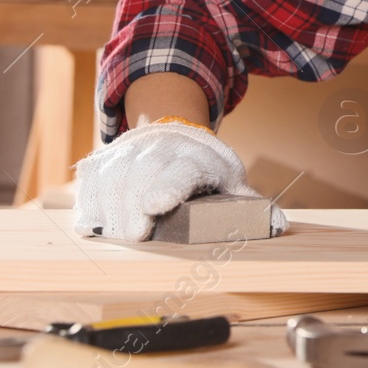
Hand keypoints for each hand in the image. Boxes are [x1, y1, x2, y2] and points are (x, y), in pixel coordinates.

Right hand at [73, 120, 287, 240]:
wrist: (174, 134)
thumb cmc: (205, 167)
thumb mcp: (231, 182)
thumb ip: (249, 205)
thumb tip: (277, 223)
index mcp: (194, 158)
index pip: (181, 171)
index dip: (169, 186)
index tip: (156, 204)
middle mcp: (158, 150)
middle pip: (141, 176)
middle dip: (134, 206)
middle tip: (136, 233)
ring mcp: (128, 153)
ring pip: (113, 177)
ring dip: (111, 209)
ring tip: (119, 233)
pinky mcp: (104, 161)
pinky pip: (91, 180)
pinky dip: (89, 203)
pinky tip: (94, 224)